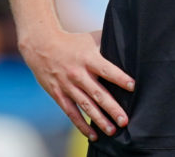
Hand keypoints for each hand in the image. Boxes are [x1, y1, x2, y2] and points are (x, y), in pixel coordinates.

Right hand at [19, 27, 134, 140]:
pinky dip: (81, 125)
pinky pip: (71, 112)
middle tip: (124, 120)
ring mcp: (68, 86)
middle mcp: (79, 74)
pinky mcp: (59, 95)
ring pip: (86, 106)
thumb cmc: (72, 42)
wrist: (41, 47)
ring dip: (99, 120)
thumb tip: (129, 41)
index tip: (133, 87)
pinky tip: (93, 135)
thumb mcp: (90, 38)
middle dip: (112, 108)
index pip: (107, 70)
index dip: (120, 78)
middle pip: (98, 93)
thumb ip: (108, 42)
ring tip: (112, 131)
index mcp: (89, 59)